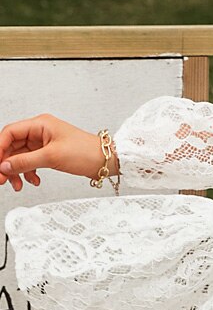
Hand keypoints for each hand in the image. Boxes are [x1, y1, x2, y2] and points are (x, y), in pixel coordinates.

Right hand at [0, 114, 115, 193]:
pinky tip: (34, 181)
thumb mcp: (52, 157)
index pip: (10, 133)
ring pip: (20, 156)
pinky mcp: (48, 153)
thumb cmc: (85, 152)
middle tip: (2, 180)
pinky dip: (28, 172)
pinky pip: (30, 162)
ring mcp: (44, 143)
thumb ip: (25, 161)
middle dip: (6, 164)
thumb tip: (4, 166)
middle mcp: (40, 131)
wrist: (105, 161)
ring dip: (16, 171)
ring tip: (18, 185)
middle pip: (12, 146)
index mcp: (40, 124)